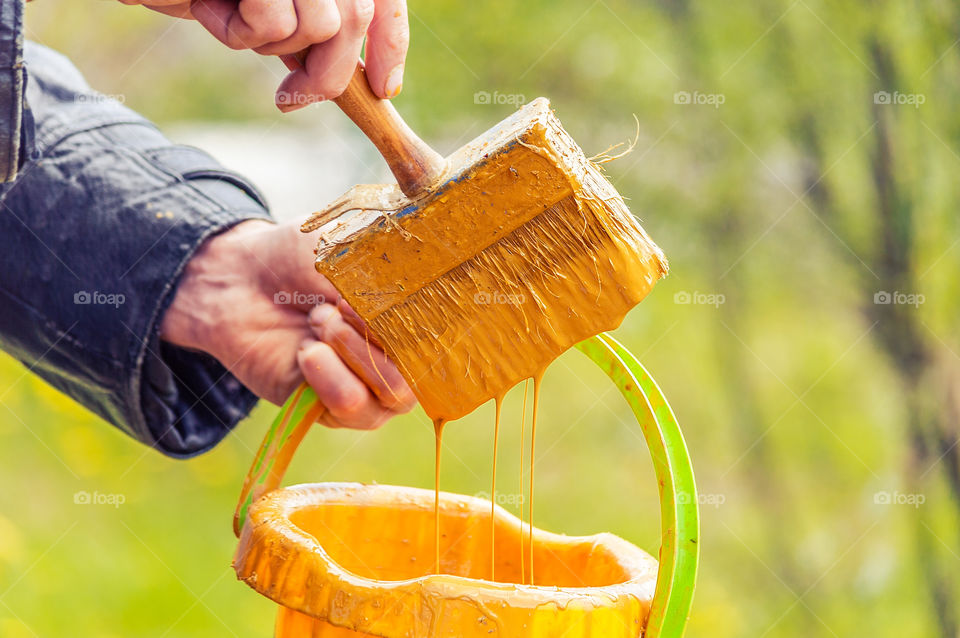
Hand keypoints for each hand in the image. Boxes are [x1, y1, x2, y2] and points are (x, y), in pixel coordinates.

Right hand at [120, 0, 409, 108]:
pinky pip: (274, 21)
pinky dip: (239, 31)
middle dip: (329, 73)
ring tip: (229, 17)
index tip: (385, 89)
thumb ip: (311, 26)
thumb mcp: (265, 7)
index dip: (390, 43)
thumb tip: (367, 80)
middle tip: (290, 98)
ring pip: (322, 24)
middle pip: (354, 17)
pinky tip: (208, 4)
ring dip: (272, 44)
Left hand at [159, 219, 415, 429]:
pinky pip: (350, 408)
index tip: (397, 294)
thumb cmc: (299, 255)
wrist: (237, 276)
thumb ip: (397, 266)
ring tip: (318, 320)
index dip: (431, 321)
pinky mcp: (327, 409)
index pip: (451, 337)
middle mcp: (398, 358)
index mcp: (412, 319)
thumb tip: (429, 278)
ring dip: (356, 353)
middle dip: (384, 335)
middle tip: (337, 304)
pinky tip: (307, 351)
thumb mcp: (353, 247)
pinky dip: (331, 378)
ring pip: (394, 396)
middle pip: (427, 371)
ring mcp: (367, 388)